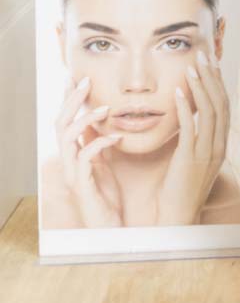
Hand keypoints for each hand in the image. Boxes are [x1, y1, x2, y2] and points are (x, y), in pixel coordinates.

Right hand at [55, 76, 123, 227]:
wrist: (108, 225)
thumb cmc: (106, 194)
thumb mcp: (103, 162)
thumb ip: (98, 141)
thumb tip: (100, 118)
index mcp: (73, 153)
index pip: (66, 119)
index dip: (69, 98)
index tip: (79, 76)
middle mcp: (68, 160)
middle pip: (59, 123)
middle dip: (71, 101)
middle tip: (87, 81)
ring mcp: (72, 173)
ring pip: (65, 139)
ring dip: (84, 120)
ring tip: (106, 108)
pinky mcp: (81, 185)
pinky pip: (84, 160)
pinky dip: (99, 144)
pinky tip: (117, 137)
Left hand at [156, 48, 229, 225]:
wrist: (178, 215)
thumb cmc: (181, 188)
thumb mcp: (195, 159)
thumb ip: (197, 137)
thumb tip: (191, 114)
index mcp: (222, 143)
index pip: (224, 105)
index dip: (218, 82)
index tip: (210, 63)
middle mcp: (219, 144)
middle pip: (220, 103)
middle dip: (212, 77)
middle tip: (203, 55)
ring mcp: (208, 152)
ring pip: (209, 112)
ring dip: (200, 87)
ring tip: (191, 67)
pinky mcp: (191, 159)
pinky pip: (191, 128)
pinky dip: (186, 109)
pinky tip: (178, 93)